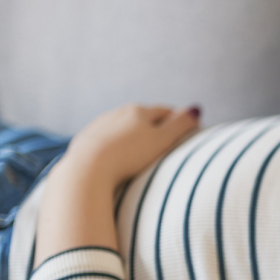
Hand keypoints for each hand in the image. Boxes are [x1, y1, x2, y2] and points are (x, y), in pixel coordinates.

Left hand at [59, 104, 200, 187]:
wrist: (87, 170)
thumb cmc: (129, 156)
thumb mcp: (162, 140)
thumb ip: (180, 125)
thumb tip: (195, 109)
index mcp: (139, 111)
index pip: (165, 111)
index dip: (178, 120)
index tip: (188, 130)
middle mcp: (117, 113)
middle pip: (142, 117)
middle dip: (154, 126)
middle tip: (166, 140)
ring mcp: (98, 126)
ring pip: (122, 128)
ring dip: (133, 135)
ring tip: (141, 151)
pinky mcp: (84, 141)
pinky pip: (105, 140)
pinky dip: (115, 145)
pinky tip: (117, 158)